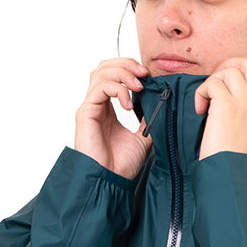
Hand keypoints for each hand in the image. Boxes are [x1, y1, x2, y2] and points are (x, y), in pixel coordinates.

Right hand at [74, 58, 152, 178]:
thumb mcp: (142, 137)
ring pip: (101, 72)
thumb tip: (161, 103)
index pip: (113, 74)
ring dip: (123, 74)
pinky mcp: (85, 112)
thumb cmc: (122, 164)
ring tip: (138, 87)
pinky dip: (117, 90)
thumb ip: (148, 119)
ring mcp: (89, 107)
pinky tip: (129, 104)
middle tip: (144, 74)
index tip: (148, 76)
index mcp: (107, 108)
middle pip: (104, 67)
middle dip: (126, 64)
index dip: (130, 69)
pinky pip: (100, 88)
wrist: (110, 181)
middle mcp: (96, 104)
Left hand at [195, 58, 246, 160]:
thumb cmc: (238, 160)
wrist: (232, 174)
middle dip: (231, 65)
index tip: (240, 75)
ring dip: (214, 80)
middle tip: (217, 82)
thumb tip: (235, 97)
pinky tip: (200, 109)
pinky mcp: (227, 104)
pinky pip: (212, 83)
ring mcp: (245, 101)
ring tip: (207, 101)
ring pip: (230, 70)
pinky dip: (202, 92)